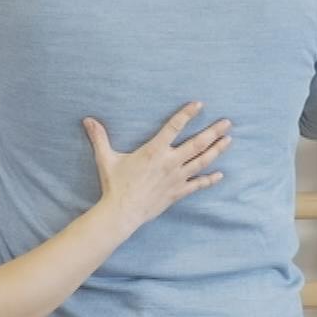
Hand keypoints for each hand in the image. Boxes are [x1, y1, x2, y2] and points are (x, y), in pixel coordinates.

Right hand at [83, 103, 231, 227]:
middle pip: (197, 144)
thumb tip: (88, 119)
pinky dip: (210, 179)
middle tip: (227, 122)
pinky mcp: (177, 192)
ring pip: (202, 161)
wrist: (122, 212)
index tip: (199, 104)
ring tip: (228, 140)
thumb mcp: (106, 159)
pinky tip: (220, 174)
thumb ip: (99, 137)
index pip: (174, 127)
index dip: (187, 114)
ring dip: (216, 150)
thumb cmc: (114, 185)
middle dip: (213, 132)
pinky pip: (198, 184)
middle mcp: (169, 162)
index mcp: (154, 151)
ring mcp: (176, 178)